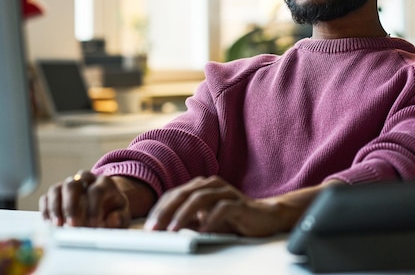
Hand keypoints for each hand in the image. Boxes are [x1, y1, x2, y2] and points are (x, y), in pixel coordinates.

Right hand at [39, 170, 131, 227]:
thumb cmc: (114, 211)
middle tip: (73, 225)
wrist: (106, 204)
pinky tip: (50, 223)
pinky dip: (46, 210)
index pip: (96, 190)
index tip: (92, 224)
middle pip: (72, 185)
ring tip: (58, 226)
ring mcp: (69, 184)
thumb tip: (112, 220)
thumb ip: (120, 218)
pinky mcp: (58, 193)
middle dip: (71, 206)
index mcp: (104, 182)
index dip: (93, 208)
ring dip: (55, 208)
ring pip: (57, 189)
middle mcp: (85, 179)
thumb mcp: (123, 214)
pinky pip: (47, 197)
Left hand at [143, 176, 295, 236]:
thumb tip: (163, 228)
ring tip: (173, 230)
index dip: (159, 210)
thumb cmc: (233, 218)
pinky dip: (210, 219)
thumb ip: (187, 220)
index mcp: (201, 186)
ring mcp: (226, 192)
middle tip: (155, 229)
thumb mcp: (204, 219)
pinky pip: (222, 208)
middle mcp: (211, 185)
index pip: (174, 194)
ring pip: (200, 198)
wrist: (265, 217)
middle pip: (184, 193)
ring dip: (184, 215)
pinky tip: (203, 230)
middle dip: (167, 212)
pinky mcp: (239, 203)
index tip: (149, 227)